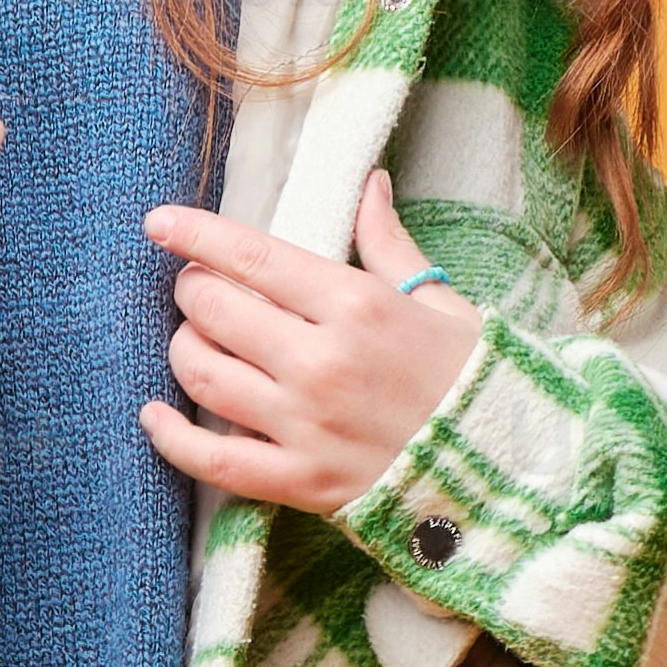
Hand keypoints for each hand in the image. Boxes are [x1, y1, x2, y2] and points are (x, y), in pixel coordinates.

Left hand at [141, 166, 480, 509]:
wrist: (512, 473)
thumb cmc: (475, 380)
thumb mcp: (442, 302)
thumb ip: (388, 244)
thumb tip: (368, 183)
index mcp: (356, 306)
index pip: (251, 256)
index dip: (195, 235)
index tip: (160, 224)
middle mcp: (321, 363)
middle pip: (215, 311)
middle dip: (193, 291)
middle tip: (198, 288)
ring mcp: (306, 426)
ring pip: (204, 376)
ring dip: (184, 349)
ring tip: (194, 340)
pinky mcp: (300, 483)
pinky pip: (212, 460)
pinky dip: (171, 437)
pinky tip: (154, 415)